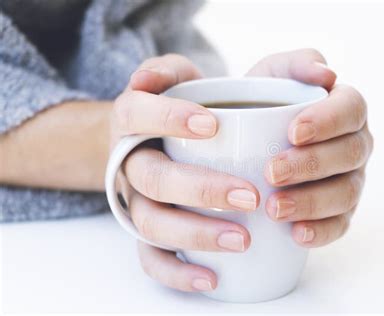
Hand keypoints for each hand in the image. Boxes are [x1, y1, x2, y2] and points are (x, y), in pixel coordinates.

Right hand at [110, 54, 259, 291]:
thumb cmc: (176, 107)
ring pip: (152, 223)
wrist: (152, 139)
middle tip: (249, 196)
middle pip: (153, 179)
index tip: (213, 125)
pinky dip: (177, 273)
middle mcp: (128, 162)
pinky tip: (213, 278)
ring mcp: (134, 200)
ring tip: (242, 240)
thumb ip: (173, 69)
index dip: (169, 118)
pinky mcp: (144, 231)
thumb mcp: (176, 76)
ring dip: (195, 234)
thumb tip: (168, 76)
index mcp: (132, 119)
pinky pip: (150, 259)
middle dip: (201, 189)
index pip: (138, 114)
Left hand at [247, 48, 372, 246]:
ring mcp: (351, 179)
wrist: (250, 138)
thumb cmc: (264, 103)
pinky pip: (340, 225)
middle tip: (272, 172)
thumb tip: (326, 73)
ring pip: (346, 193)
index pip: (351, 110)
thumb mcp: (272, 74)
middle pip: (348, 155)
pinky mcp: (340, 211)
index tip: (292, 132)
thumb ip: (296, 64)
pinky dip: (321, 232)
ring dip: (312, 203)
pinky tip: (296, 235)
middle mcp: (355, 144)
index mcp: (345, 109)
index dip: (327, 121)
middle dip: (311, 165)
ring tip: (274, 208)